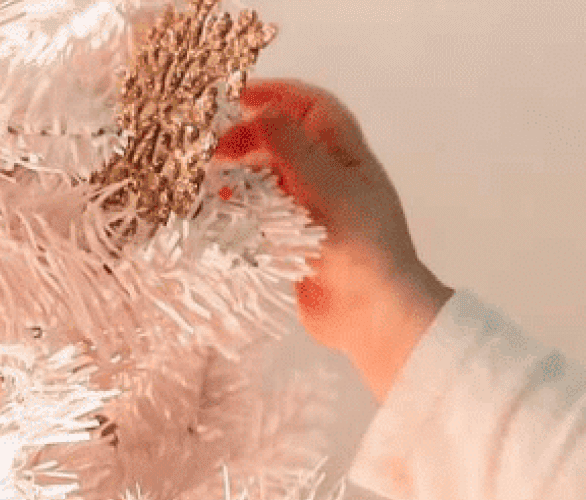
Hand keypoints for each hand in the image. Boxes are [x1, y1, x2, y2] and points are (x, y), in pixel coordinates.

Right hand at [210, 78, 450, 363]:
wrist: (376, 318)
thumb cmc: (363, 248)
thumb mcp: (330, 188)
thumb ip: (293, 148)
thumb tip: (261, 114)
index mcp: (348, 158)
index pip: (313, 108)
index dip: (276, 95)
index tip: (233, 97)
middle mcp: (332, 179)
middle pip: (283, 139)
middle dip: (246, 136)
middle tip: (212, 149)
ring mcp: (314, 211)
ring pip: (268, 175)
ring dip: (238, 170)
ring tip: (210, 176)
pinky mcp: (297, 243)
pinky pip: (262, 212)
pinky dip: (239, 205)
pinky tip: (219, 207)